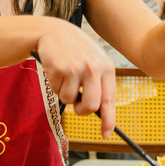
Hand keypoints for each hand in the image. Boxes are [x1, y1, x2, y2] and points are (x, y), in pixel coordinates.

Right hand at [34, 20, 116, 137]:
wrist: (54, 31)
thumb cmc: (76, 50)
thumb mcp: (94, 61)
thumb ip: (99, 83)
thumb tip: (101, 111)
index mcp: (107, 68)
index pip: (110, 100)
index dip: (109, 120)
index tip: (105, 134)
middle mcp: (94, 68)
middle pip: (90, 107)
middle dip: (81, 111)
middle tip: (76, 104)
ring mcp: (76, 68)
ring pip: (69, 100)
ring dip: (65, 93)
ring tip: (65, 76)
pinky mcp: (59, 69)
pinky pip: (56, 90)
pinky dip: (55, 84)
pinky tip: (57, 69)